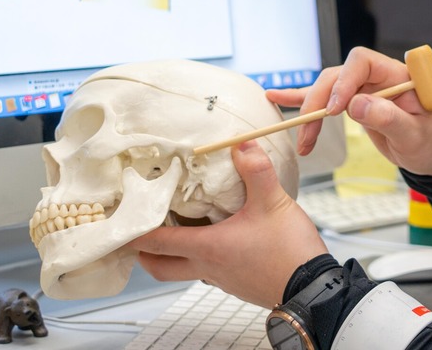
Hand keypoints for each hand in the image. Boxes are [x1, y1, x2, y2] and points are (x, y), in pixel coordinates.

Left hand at [133, 141, 326, 307]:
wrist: (312, 288)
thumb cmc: (289, 251)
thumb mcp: (273, 203)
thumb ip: (256, 171)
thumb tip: (241, 144)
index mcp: (208, 248)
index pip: (157, 242)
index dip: (134, 232)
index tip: (119, 223)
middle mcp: (208, 267)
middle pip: (160, 267)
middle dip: (144, 253)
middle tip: (137, 236)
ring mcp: (222, 279)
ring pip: (183, 270)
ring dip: (173, 255)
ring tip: (178, 231)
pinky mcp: (238, 283)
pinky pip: (208, 272)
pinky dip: (201, 258)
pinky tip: (220, 241)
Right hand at [268, 46, 431, 176]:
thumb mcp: (416, 135)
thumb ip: (388, 119)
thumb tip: (356, 105)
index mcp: (398, 75)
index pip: (362, 62)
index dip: (344, 81)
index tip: (335, 110)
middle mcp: (378, 77)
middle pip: (338, 75)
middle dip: (319, 101)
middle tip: (309, 130)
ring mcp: (364, 89)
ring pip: (327, 88)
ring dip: (309, 110)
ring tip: (301, 135)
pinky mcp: (354, 103)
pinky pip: (326, 98)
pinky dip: (302, 100)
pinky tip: (276, 98)